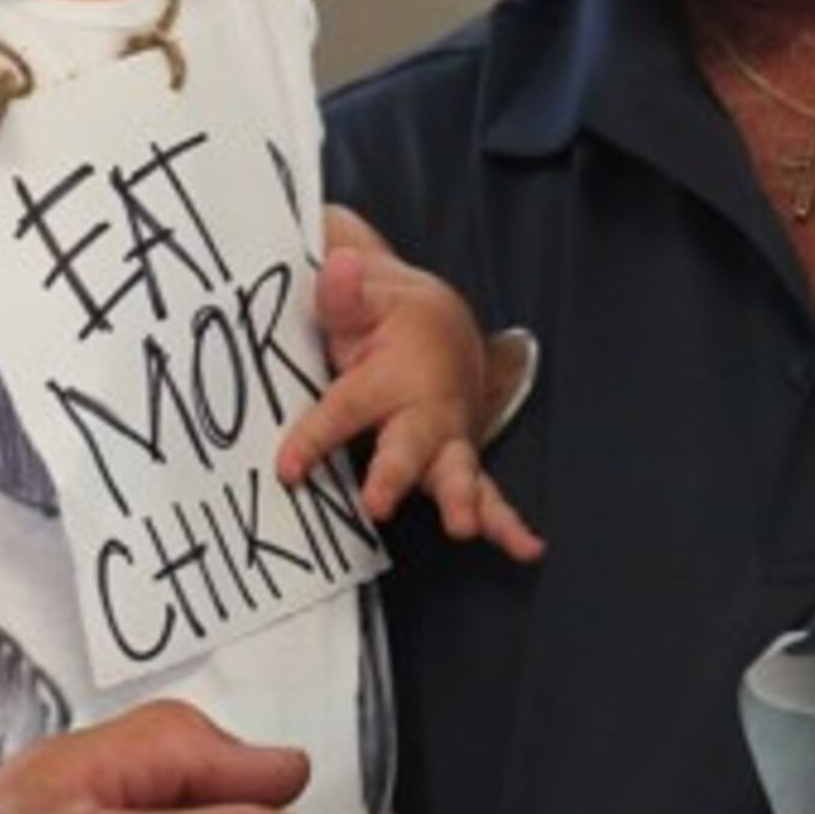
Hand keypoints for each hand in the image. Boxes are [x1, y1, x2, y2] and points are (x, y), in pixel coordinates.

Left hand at [274, 213, 544, 560]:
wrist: (442, 326)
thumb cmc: (389, 317)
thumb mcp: (361, 299)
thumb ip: (344, 290)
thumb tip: (338, 265)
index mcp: (397, 369)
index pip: (347, 407)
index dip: (315, 438)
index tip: (288, 467)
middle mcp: (429, 407)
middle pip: (411, 442)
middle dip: (397, 470)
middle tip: (379, 498)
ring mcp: (449, 438)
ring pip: (458, 471)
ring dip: (460, 499)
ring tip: (464, 526)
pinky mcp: (458, 460)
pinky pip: (486, 493)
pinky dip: (507, 521)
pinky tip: (526, 548)